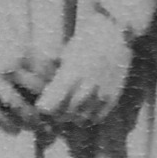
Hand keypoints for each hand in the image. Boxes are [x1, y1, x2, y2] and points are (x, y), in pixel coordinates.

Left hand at [29, 11, 142, 134]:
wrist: (115, 36)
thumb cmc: (85, 42)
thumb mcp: (64, 56)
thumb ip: (54, 76)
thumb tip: (41, 91)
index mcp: (68, 76)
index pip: (48, 107)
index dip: (43, 107)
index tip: (43, 102)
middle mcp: (84, 89)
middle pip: (62, 117)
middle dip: (56, 113)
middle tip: (56, 105)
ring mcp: (100, 95)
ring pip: (79, 121)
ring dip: (72, 116)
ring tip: (71, 106)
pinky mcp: (112, 98)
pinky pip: (96, 119)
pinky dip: (88, 117)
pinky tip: (86, 107)